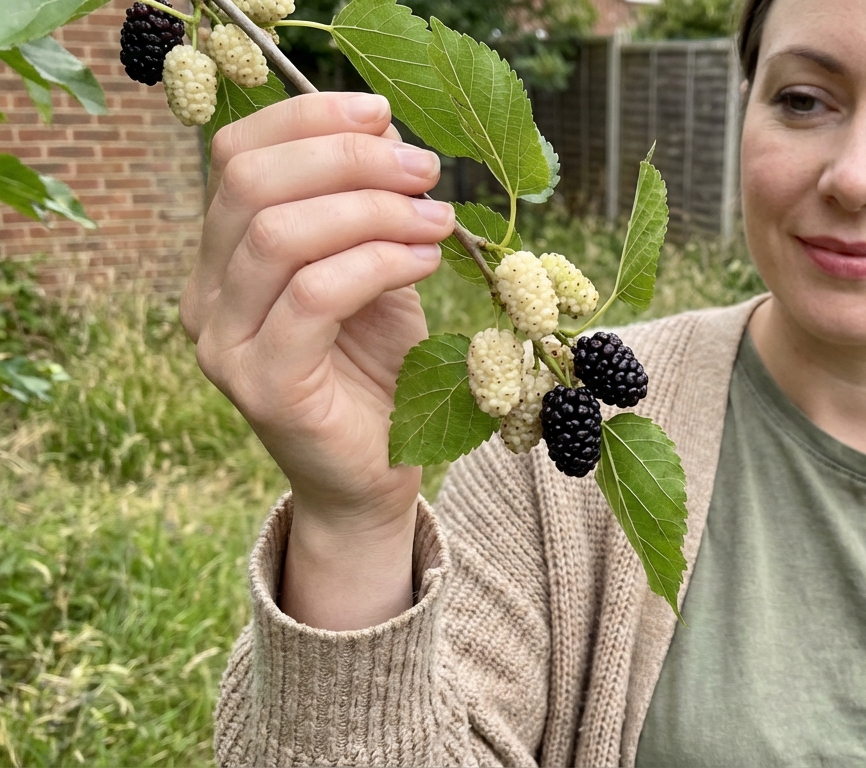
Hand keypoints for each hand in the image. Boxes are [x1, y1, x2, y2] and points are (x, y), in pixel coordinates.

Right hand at [181, 92, 453, 538]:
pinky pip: (314, 296)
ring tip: (437, 218)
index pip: (236, 156)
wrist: (378, 473)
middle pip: (251, 184)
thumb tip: (383, 131)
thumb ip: (365, 207)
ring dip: (372, 211)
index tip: (382, 113)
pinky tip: (424, 261)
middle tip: (423, 169)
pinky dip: (378, 263)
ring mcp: (225, 343)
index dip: (307, 119)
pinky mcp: (263, 385)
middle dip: (348, 159)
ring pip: (279, 235)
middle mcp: (207, 294)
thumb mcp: (374, 270)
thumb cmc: (378, 368)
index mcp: (224, 255)